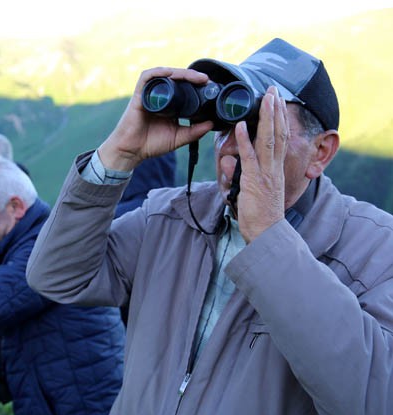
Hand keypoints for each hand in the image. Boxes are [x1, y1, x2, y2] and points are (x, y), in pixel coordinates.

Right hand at [97, 67, 214, 171]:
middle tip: (206, 80)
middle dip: (192, 76)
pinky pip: (147, 77)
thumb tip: (212, 123)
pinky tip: (170, 73)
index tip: (210, 86)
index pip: (184, 87)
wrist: (131, 151)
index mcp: (170, 104)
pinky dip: (158, 72)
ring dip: (180, 73)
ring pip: (165, 75)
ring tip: (195, 77)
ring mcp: (149, 94)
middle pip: (176, 78)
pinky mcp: (139, 95)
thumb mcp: (179, 137)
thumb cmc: (151, 144)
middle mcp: (160, 96)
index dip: (197, 84)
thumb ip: (194, 131)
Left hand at [235, 86, 287, 241]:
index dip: (278, 119)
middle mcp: (273, 168)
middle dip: (276, 110)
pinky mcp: (254, 181)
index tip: (277, 102)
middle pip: (277, 133)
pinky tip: (242, 126)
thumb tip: (226, 159)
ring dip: (267, 118)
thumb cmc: (257, 215)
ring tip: (266, 98)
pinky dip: (245, 141)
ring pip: (268, 140)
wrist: (266, 234)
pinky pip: (250, 158)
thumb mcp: (246, 190)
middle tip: (274, 90)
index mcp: (274, 169)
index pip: (279, 139)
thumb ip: (236, 173)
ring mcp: (265, 173)